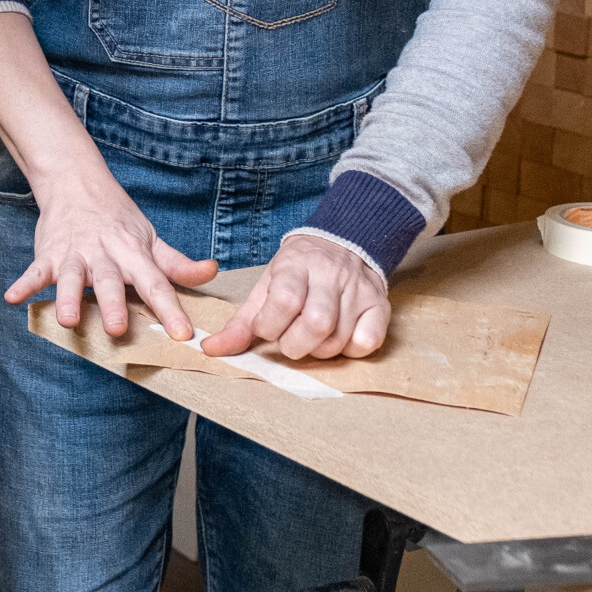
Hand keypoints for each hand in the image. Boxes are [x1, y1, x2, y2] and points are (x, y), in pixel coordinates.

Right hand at [5, 166, 217, 340]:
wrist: (76, 182)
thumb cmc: (118, 218)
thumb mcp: (151, 238)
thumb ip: (178, 263)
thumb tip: (211, 273)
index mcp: (133, 253)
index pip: (156, 283)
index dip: (170, 308)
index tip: (183, 334)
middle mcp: (104, 254)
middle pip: (109, 281)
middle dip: (112, 304)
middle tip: (118, 329)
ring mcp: (74, 253)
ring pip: (70, 277)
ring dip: (67, 298)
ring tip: (67, 321)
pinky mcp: (48, 254)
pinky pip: (34, 271)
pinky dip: (23, 283)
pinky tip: (13, 298)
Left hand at [202, 235, 388, 360]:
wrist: (343, 241)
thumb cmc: (298, 271)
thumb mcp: (266, 286)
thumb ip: (241, 322)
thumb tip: (211, 350)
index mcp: (295, 266)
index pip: (284, 301)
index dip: (269, 326)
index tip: (266, 328)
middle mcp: (330, 275)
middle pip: (315, 323)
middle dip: (294, 345)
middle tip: (289, 341)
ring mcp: (358, 290)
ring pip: (338, 338)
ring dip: (319, 351)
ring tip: (311, 339)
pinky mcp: (379, 305)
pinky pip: (368, 342)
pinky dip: (350, 350)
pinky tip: (338, 339)